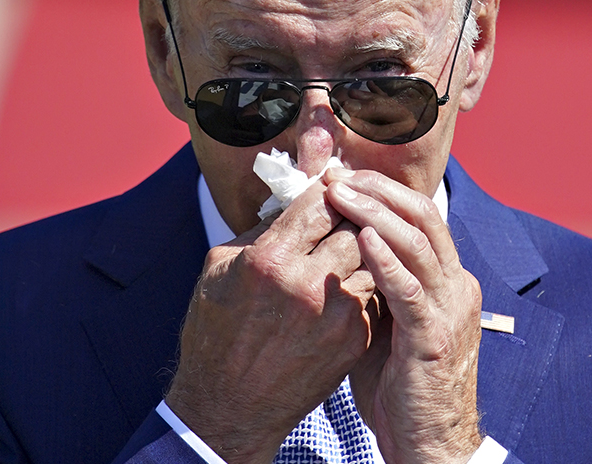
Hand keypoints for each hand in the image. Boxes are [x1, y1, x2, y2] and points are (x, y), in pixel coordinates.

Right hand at [165, 181, 376, 463]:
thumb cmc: (216, 332)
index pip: (319, 203)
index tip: (331, 184)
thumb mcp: (219, 268)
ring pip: (372, 257)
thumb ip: (261, 228)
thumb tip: (296, 198)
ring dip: (364, 248)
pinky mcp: (354, 338)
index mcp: (269, 260)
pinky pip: (375, 291)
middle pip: (353, 226)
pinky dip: (366, 280)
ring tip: (352, 245)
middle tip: (348, 210)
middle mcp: (307, 285)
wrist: (229, 407)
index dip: (328, 188)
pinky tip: (352, 280)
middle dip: (350, 215)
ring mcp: (336, 315)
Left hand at [324, 168, 483, 463]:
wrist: (428, 443)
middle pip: (425, 217)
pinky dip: (387, 260)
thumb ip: (373, 286)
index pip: (421, 218)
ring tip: (342, 195)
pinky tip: (363, 240)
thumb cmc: (400, 386)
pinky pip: (411, 290)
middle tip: (339, 176)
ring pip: (419, 243)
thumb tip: (334, 250)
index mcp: (448, 280)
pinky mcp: (434, 337)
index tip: (342, 178)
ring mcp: (450, 310)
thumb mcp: (386, 322)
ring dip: (377, 214)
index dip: (383, 193)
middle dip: (379, 191)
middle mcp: (457, 286)